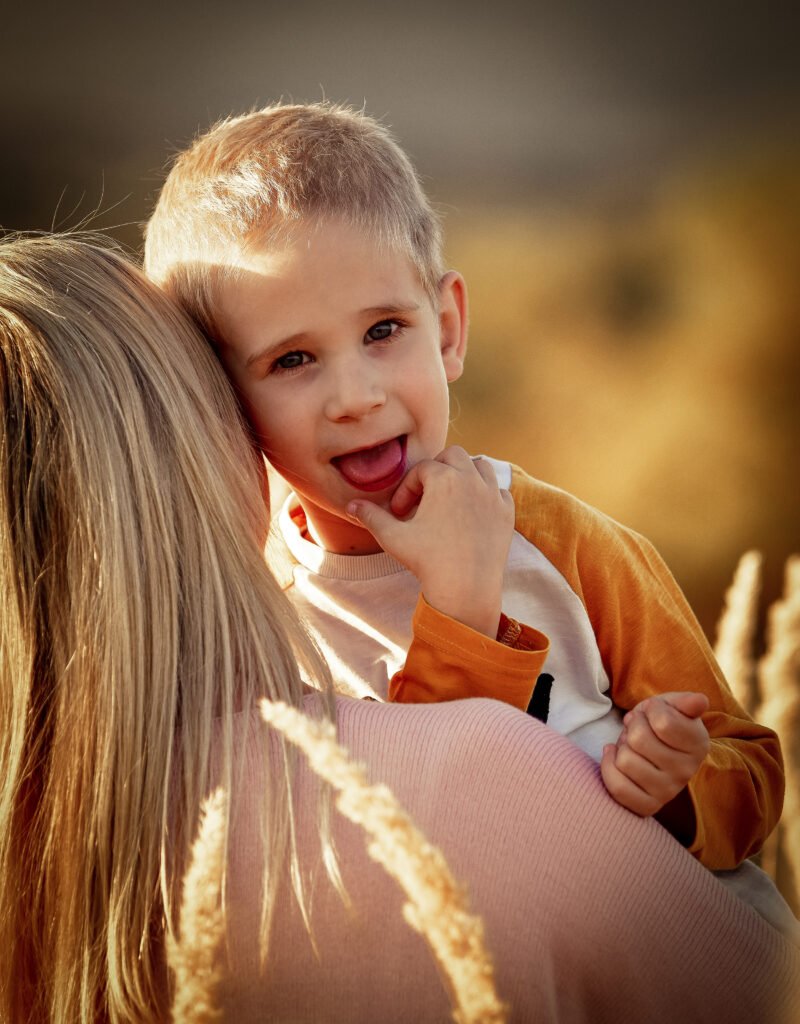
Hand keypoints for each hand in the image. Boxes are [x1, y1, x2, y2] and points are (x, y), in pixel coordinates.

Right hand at [346, 447, 514, 636]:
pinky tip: (472, 512)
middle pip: (453, 456)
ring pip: (480, 466)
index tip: (400, 512)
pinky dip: (485, 494)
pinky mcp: (507, 512)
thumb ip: (371, 516)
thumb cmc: (427, 561)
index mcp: (444, 479)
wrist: (466, 589)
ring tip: (450, 497)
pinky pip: (498, 490)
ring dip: (464, 474)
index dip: (407, 489)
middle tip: (425, 495)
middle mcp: (472, 479)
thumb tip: (350, 506)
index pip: (421, 470)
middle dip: (437, 470)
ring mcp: (493, 495)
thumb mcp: (392, 537)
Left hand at [600, 691, 709, 816]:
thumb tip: (700, 701)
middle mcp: (687, 771)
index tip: (653, 711)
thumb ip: (685, 702)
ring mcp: (668, 792)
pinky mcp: (648, 806)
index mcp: (698, 744)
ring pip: (625, 761)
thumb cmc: (660, 722)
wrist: (650, 746)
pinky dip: (608, 767)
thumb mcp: (672, 705)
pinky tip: (614, 756)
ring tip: (632, 745)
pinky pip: (618, 787)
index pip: (663, 722)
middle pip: (639, 739)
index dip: (651, 709)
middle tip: (638, 728)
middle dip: (632, 726)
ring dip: (621, 746)